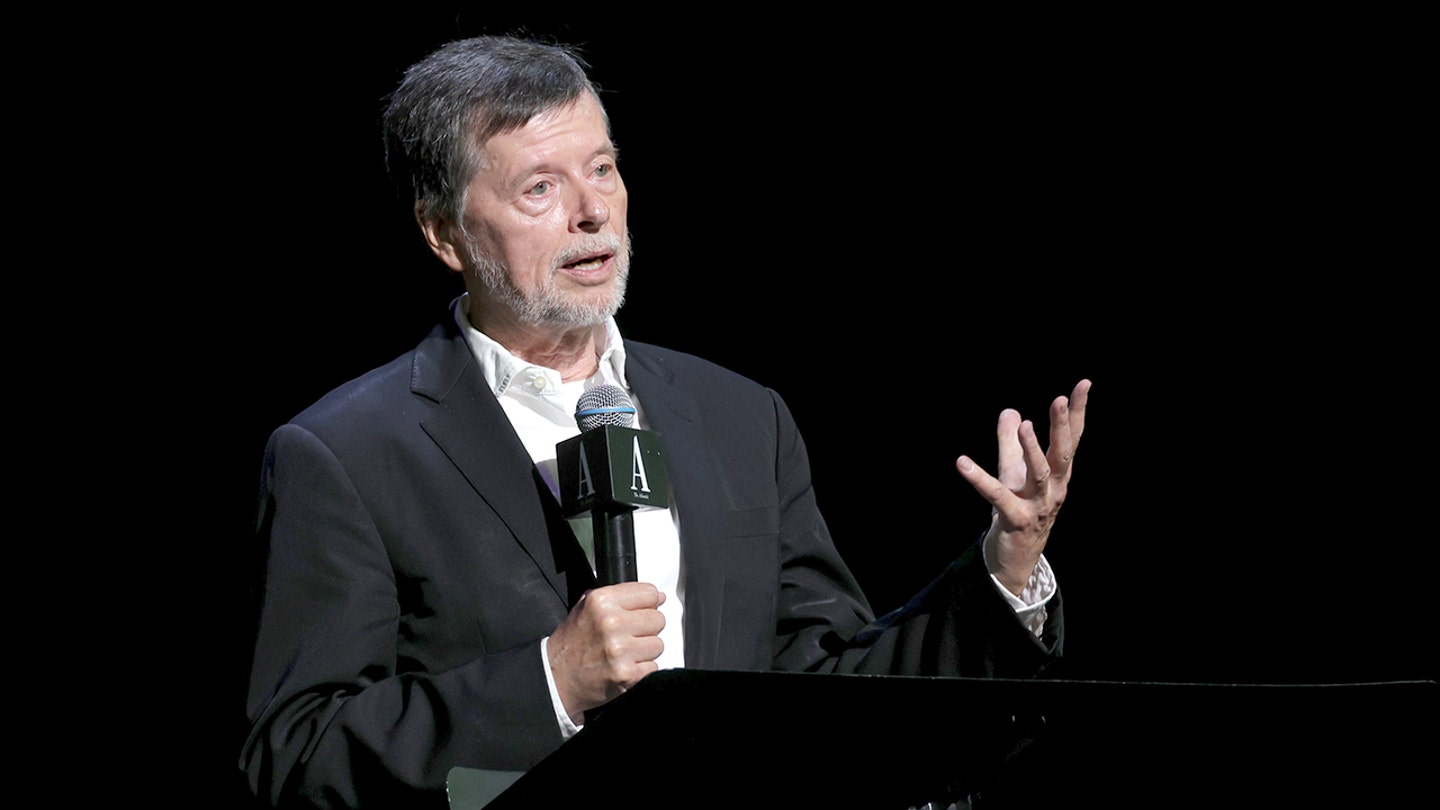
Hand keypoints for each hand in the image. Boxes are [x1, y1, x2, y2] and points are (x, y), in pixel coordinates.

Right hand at [546, 582, 665, 722]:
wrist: (557, 678)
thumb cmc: (572, 643)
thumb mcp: (585, 607)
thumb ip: (619, 596)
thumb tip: (657, 596)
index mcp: (601, 601)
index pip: (650, 593)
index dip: (649, 603)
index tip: (643, 611)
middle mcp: (611, 623)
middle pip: (658, 619)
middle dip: (647, 628)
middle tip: (629, 636)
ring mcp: (620, 650)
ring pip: (658, 644)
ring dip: (645, 651)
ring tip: (625, 653)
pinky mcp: (627, 674)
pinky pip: (653, 666)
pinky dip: (642, 669)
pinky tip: (624, 667)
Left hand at [956, 379, 1090, 594]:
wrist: (1016, 556)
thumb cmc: (1018, 508)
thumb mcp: (1013, 471)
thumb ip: (1010, 442)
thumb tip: (1010, 411)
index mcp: (1058, 473)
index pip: (1071, 438)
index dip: (1077, 412)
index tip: (1084, 384)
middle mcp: (1054, 488)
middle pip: (1062, 453)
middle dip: (1062, 427)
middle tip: (1060, 400)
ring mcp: (1037, 505)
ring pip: (1040, 474)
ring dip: (1033, 450)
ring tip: (1025, 425)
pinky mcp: (1015, 519)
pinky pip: (997, 496)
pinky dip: (979, 479)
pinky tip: (962, 463)